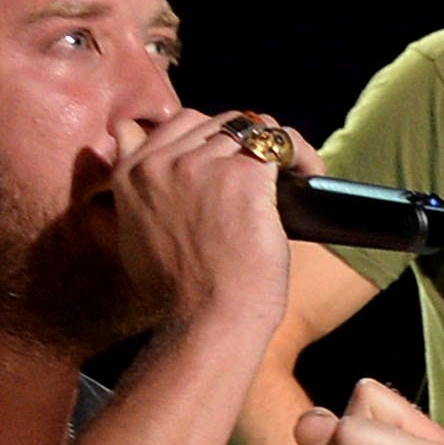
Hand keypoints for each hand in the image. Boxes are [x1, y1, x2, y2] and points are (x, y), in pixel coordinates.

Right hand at [104, 107, 301, 334]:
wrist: (206, 322)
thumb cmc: (179, 295)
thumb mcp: (133, 238)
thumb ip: (135, 194)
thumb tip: (134, 152)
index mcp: (130, 174)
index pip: (177, 124)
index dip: (208, 136)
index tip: (228, 155)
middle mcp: (161, 162)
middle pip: (215, 122)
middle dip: (244, 141)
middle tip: (266, 168)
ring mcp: (200, 167)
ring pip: (250, 130)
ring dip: (276, 148)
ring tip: (295, 170)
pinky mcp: (242, 178)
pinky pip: (281, 146)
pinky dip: (302, 156)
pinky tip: (313, 173)